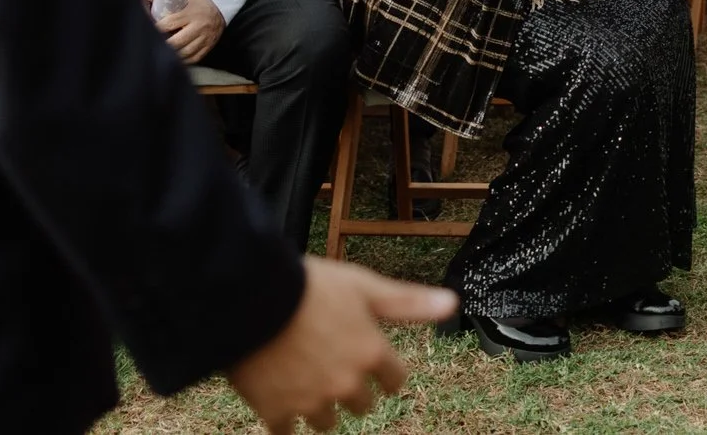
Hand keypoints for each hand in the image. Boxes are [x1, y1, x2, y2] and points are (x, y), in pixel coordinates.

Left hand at [154, 0, 226, 63]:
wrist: (221, 6)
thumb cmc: (196, 1)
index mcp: (190, 12)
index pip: (168, 24)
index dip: (156, 29)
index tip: (147, 30)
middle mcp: (198, 26)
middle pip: (176, 42)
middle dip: (162, 45)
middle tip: (151, 45)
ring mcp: (204, 38)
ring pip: (185, 52)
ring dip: (172, 54)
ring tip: (162, 52)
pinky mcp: (208, 46)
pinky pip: (193, 58)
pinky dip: (183, 60)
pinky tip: (175, 58)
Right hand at [227, 255, 455, 434]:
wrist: (253, 300)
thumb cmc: (312, 287)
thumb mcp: (365, 287)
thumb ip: (408, 303)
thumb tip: (453, 304)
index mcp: (373, 353)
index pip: (395, 380)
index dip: (387, 373)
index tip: (379, 370)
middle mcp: (348, 383)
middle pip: (362, 405)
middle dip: (354, 391)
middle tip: (335, 371)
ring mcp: (313, 401)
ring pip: (327, 421)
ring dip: (321, 407)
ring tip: (306, 384)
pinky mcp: (277, 413)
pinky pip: (287, 432)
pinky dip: (284, 421)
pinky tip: (278, 403)